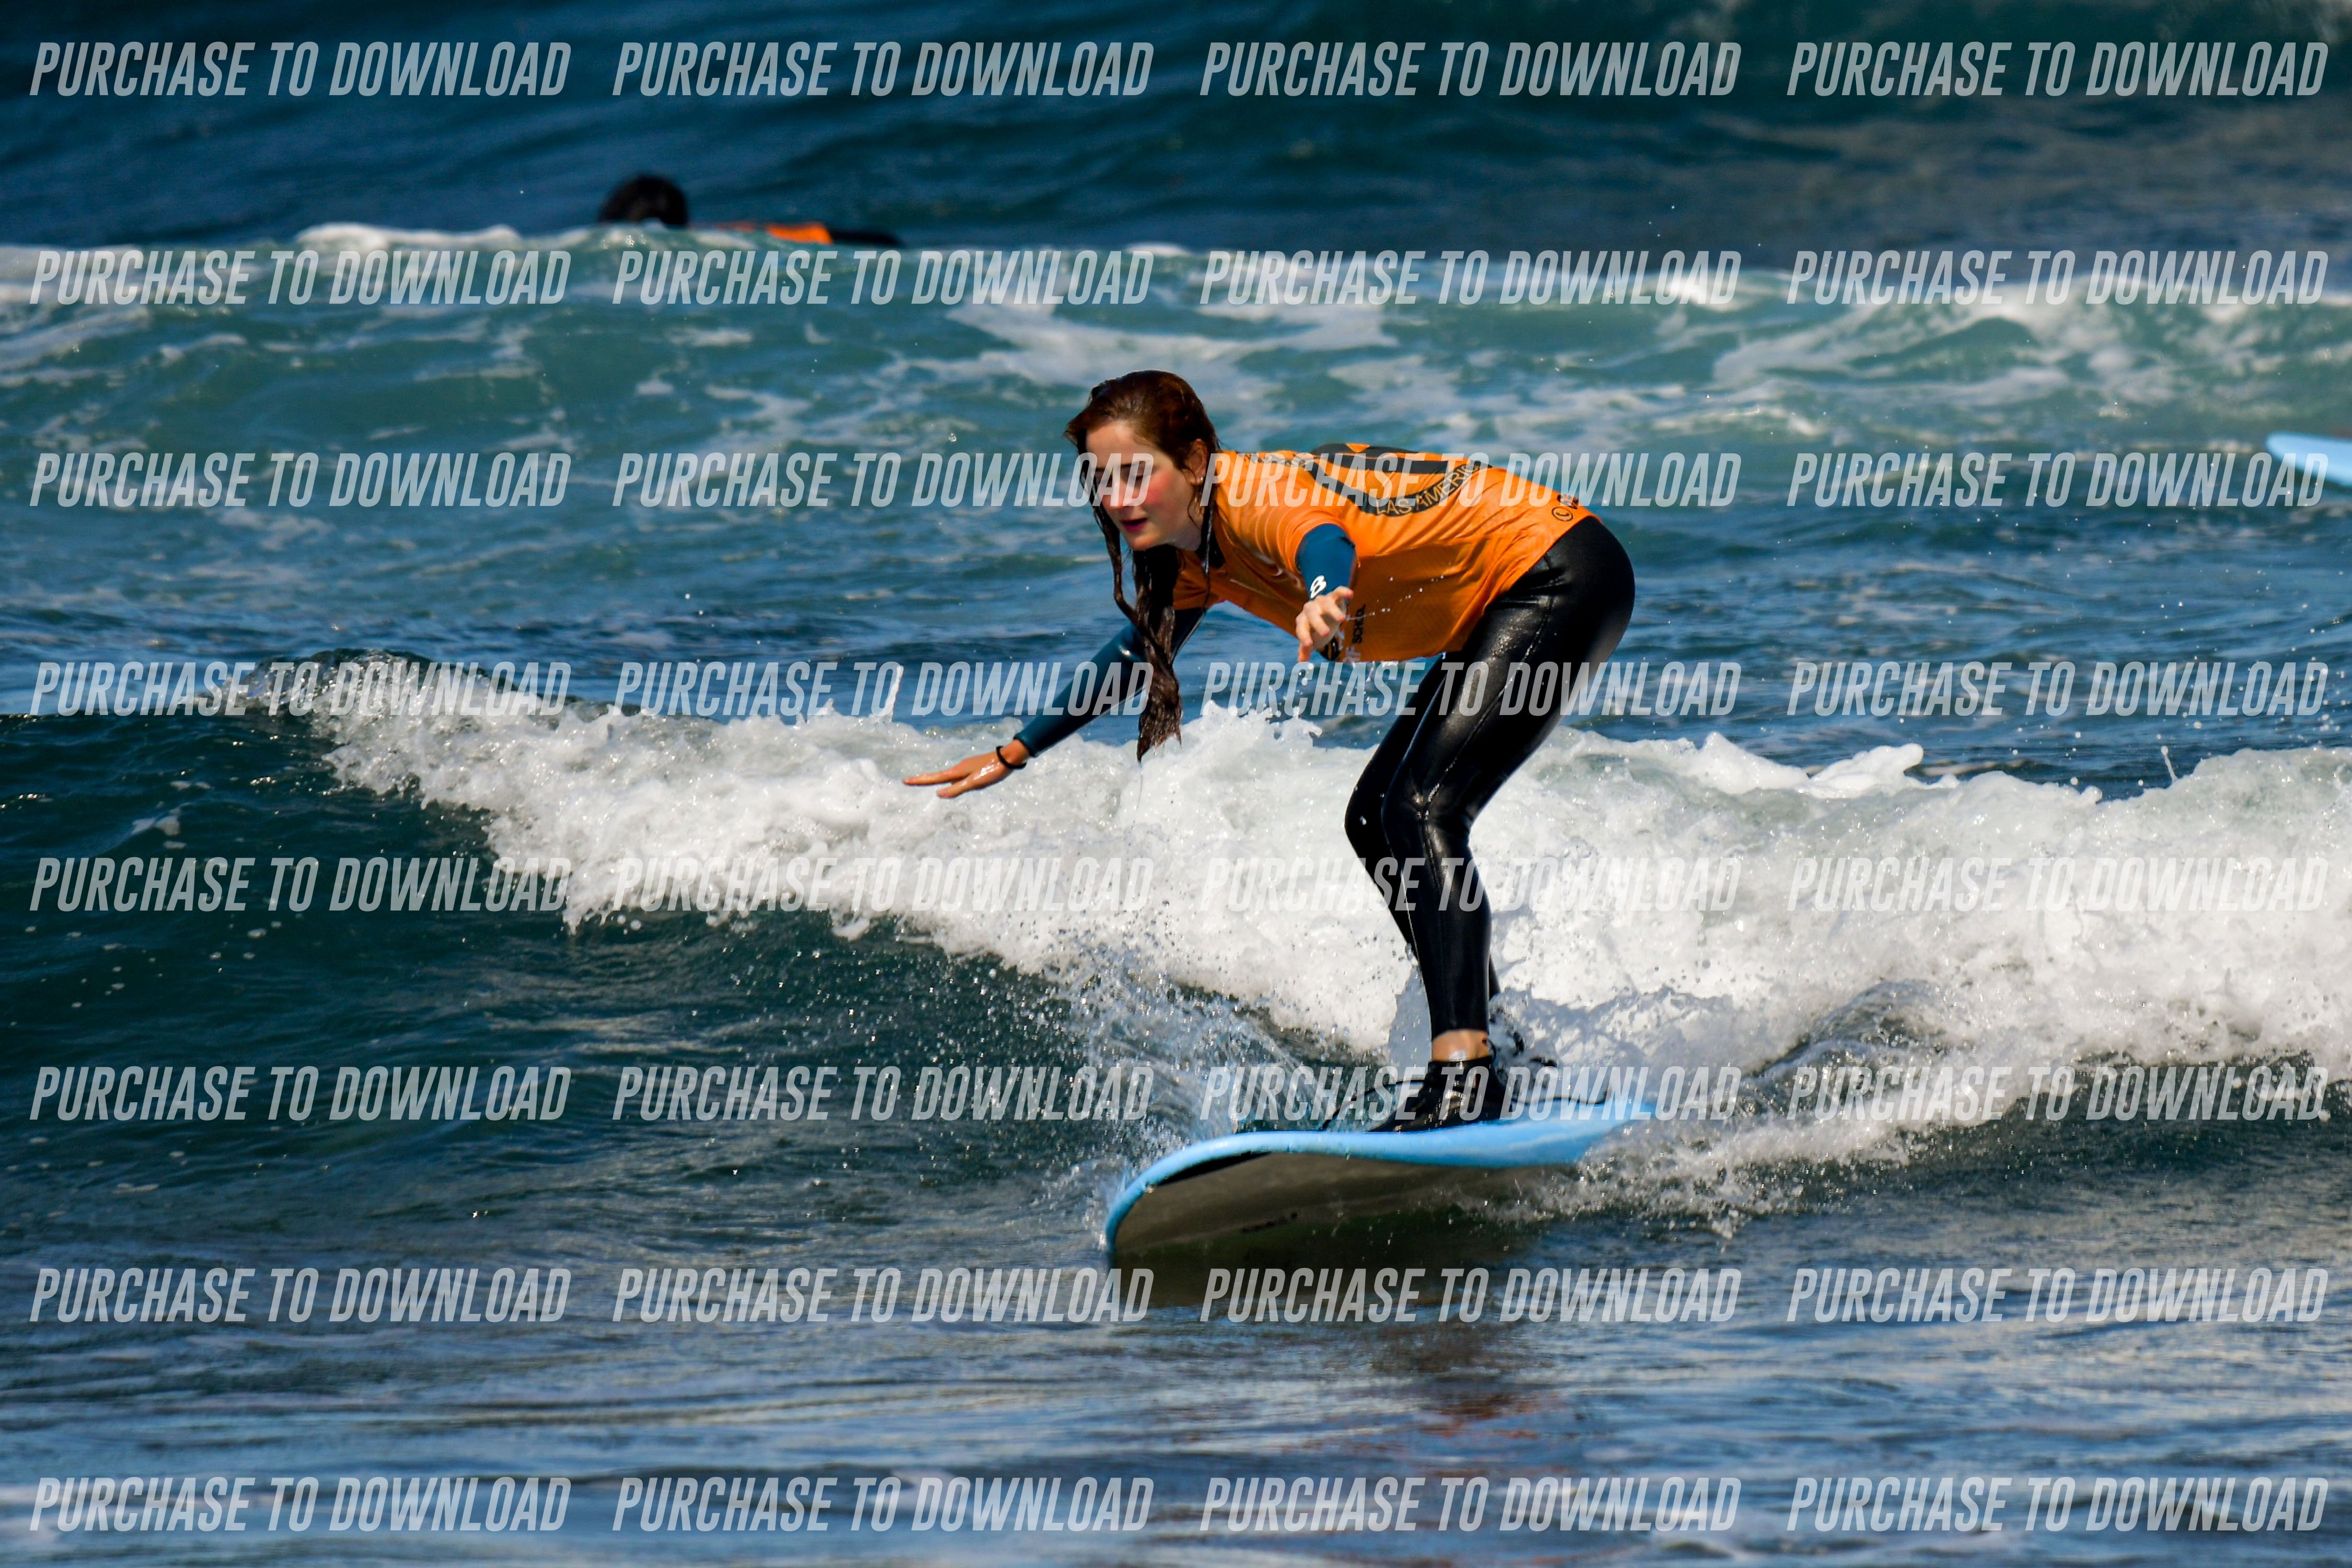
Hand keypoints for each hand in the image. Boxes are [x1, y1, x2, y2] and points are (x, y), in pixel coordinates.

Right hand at [904, 740, 1028, 798]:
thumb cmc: (992, 771)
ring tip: (924, 781)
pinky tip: (951, 783)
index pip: (934, 778)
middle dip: (924, 779)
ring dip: (934, 778)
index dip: (920, 780)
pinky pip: (956, 775)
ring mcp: (966, 767)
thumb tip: (938, 794)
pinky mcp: (973, 768)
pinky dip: (947, 779)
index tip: (906, 780)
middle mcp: (959, 768)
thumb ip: (957, 789)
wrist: (1008, 758)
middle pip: (938, 775)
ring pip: (947, 775)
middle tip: (910, 780)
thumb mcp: (975, 783)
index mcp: (957, 772)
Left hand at [1294, 586, 1352, 661]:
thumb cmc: (1316, 628)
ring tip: (1342, 619)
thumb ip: (1305, 649)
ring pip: (1326, 603)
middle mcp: (1311, 609)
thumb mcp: (1312, 639)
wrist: (1324, 613)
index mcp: (1303, 620)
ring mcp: (1322, 601)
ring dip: (1333, 611)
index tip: (1309, 645)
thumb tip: (1301, 661)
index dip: (1304, 636)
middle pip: (1312, 614)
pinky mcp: (1334, 596)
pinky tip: (1351, 594)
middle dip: (1318, 623)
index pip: (1301, 627)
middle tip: (1326, 633)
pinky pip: (1338, 591)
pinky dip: (1343, 591)